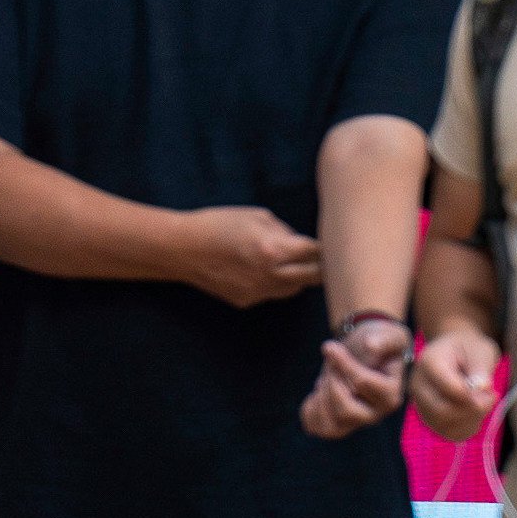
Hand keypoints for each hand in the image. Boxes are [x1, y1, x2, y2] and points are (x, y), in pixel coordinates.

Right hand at [179, 205, 322, 307]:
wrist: (183, 249)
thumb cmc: (218, 224)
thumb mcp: (256, 216)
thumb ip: (284, 231)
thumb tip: (299, 242)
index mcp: (274, 250)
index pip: (315, 254)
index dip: (325, 247)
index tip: (333, 243)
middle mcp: (271, 276)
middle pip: (313, 278)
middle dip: (322, 267)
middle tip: (327, 258)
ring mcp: (259, 293)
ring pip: (294, 289)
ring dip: (299, 277)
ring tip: (294, 262)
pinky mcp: (247, 301)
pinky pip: (271, 293)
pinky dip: (275, 282)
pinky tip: (263, 269)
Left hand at [301, 315, 411, 436]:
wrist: (366, 350)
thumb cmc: (379, 341)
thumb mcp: (388, 335)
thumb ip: (383, 340)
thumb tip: (371, 344)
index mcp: (391, 395)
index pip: (361, 383)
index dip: (342, 363)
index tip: (328, 345)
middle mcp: (375, 414)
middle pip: (346, 411)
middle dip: (331, 383)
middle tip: (330, 366)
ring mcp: (356, 423)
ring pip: (331, 427)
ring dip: (320, 399)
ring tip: (323, 379)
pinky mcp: (338, 424)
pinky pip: (317, 428)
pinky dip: (309, 410)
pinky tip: (316, 391)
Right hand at [409, 326, 501, 443]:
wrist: (458, 354)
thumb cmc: (470, 350)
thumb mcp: (480, 350)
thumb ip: (481, 367)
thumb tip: (483, 387)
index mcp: (428, 362)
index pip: (447, 388)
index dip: (472, 396)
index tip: (491, 391)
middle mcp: (418, 385)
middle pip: (442, 411)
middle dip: (472, 410)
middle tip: (492, 397)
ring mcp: (421, 404)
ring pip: (446, 426)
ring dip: (473, 419)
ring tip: (485, 402)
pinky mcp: (430, 419)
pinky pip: (450, 433)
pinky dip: (469, 427)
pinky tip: (476, 412)